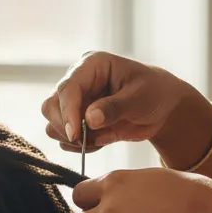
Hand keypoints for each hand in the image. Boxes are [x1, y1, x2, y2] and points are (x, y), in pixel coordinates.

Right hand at [41, 51, 201, 154]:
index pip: (67, 88)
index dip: (67, 112)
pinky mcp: (74, 122)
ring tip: (104, 137)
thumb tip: (89, 119)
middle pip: (50, 107)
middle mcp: (77, 82)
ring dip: (75, 139)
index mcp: (91, 66)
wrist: (162, 109)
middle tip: (87, 141)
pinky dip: (81, 146)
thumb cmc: (155, 93)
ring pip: (53, 125)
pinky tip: (103, 140)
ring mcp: (73, 103)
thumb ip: (115, 107)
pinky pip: (64, 140)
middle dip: (66, 127)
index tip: (74, 135)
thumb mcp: (140, 98)